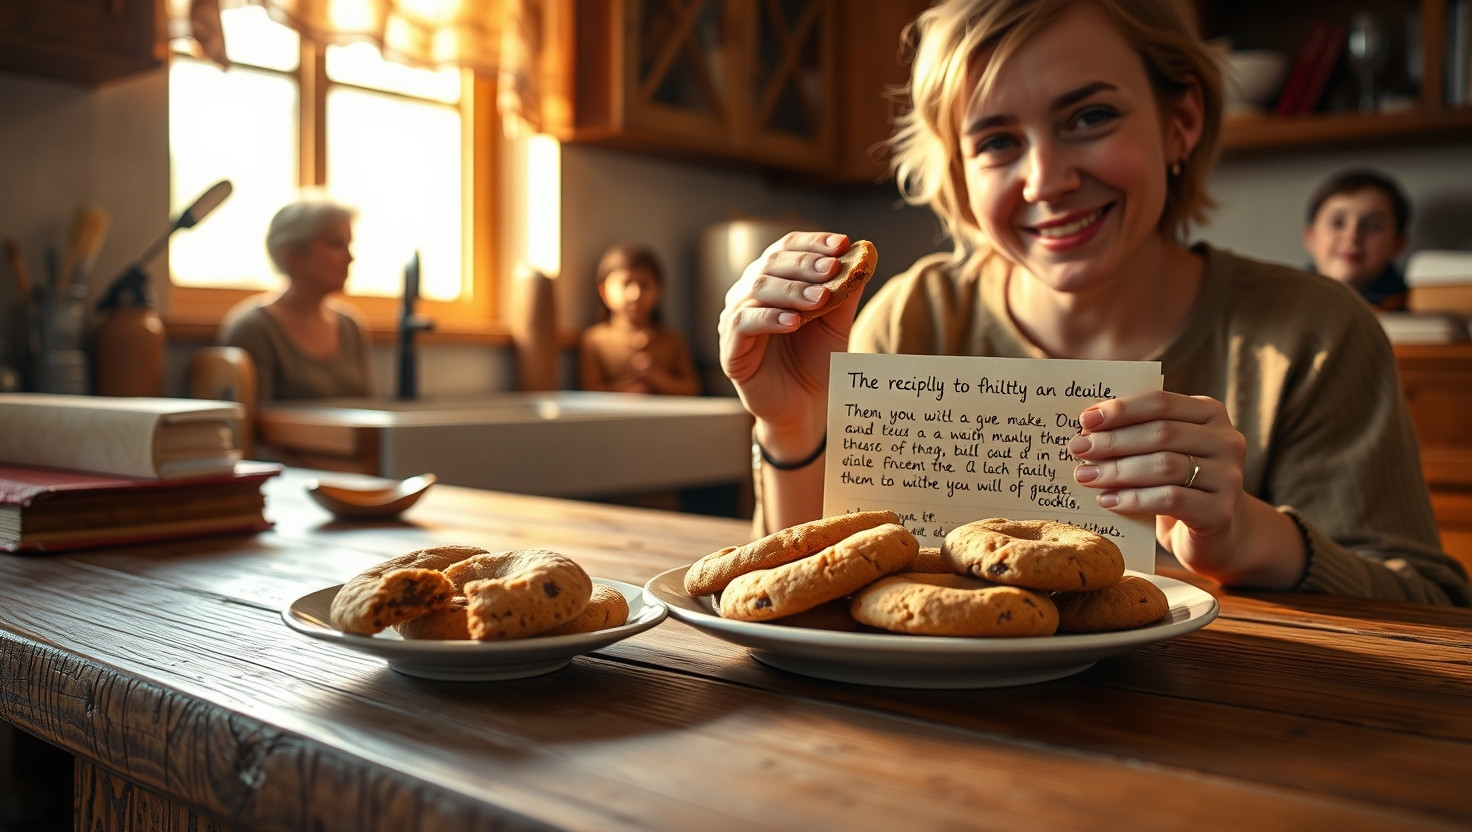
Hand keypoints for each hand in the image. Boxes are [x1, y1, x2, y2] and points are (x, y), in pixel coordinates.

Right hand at [718, 231, 858, 453]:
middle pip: (771, 264)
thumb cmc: (817, 360)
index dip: (812, 242)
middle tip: (833, 269)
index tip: (842, 244)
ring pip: (756, 289)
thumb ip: (846, 290)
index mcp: (773, 280)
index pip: (787, 248)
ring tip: (819, 298)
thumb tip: (865, 253)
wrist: (805, 406)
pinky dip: (770, 318)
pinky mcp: (730, 349)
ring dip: (791, 290)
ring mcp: (735, 319)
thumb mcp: (836, 322)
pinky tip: (794, 321)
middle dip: (805, 264)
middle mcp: (749, 294)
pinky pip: (743, 324)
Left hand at [1067, 391, 1302, 586]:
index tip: (1084, 420)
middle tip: (1078, 449)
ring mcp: (1228, 477)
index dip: (1122, 409)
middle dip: (1114, 441)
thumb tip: (1087, 426)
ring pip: (1165, 465)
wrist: (1215, 531)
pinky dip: (1133, 499)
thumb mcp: (1162, 451)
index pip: (1162, 402)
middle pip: (1162, 433)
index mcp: (1209, 413)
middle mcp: (1226, 441)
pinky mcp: (1220, 511)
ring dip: (1118, 470)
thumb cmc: (1179, 483)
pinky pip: (1170, 500)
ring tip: (1086, 476)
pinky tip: (1108, 500)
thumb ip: (1137, 432)